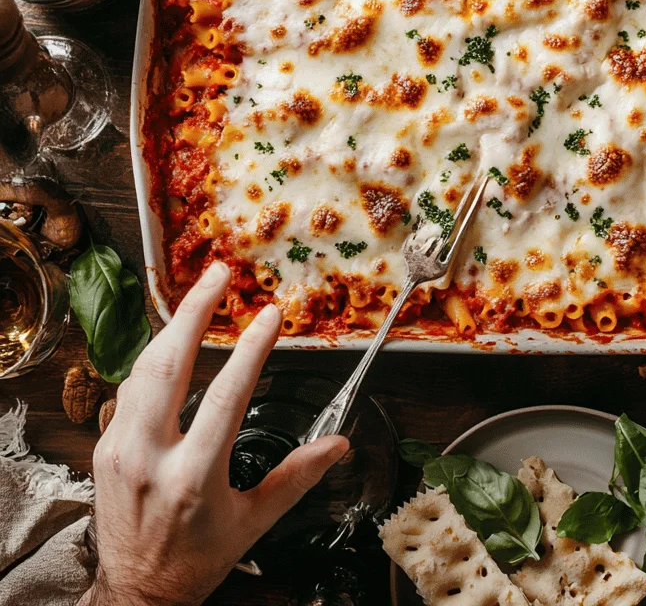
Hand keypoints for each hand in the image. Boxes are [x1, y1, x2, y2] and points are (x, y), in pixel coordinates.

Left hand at [79, 262, 348, 605]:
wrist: (136, 593)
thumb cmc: (196, 559)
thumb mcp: (253, 523)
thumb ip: (296, 478)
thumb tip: (338, 445)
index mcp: (192, 476)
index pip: (225, 397)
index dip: (250, 350)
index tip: (270, 315)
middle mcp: (148, 457)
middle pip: (168, 365)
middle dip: (194, 311)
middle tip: (220, 274)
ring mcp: (119, 449)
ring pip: (142, 369)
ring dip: (173, 326)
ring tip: (200, 293)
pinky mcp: (105, 446)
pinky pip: (130, 388)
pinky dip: (155, 356)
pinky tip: (174, 340)